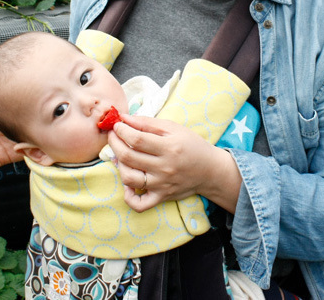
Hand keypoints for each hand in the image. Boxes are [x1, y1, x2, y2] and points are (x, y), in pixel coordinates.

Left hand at [107, 114, 240, 212]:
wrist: (210, 170)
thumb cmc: (191, 145)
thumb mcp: (173, 128)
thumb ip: (147, 122)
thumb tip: (124, 118)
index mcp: (168, 147)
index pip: (136, 139)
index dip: (121, 131)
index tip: (117, 125)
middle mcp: (164, 167)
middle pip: (128, 157)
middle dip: (114, 143)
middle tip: (113, 136)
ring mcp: (161, 185)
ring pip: (128, 178)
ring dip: (119, 165)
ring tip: (121, 156)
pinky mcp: (161, 197)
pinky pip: (139, 204)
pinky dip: (128, 196)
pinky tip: (128, 184)